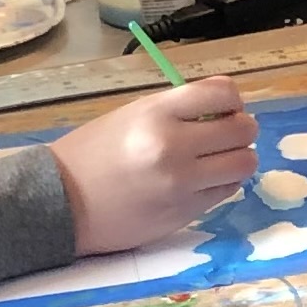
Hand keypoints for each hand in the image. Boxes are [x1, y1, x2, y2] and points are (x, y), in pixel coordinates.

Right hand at [50, 80, 258, 254]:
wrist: (63, 203)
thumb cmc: (94, 153)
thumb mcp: (133, 115)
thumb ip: (178, 110)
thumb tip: (224, 110)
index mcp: (158, 114)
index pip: (223, 93)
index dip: (231, 99)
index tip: (223, 107)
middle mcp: (175, 148)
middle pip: (243, 130)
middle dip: (240, 128)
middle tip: (225, 134)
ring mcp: (183, 185)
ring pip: (243, 164)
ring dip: (237, 158)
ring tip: (216, 160)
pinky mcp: (186, 213)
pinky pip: (227, 191)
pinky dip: (223, 182)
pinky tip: (202, 180)